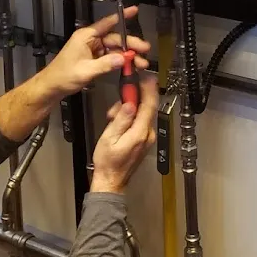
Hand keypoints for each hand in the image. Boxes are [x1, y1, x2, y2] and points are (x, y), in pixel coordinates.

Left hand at [44, 7, 150, 98]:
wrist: (52, 87)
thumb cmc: (62, 75)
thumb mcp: (85, 70)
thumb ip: (105, 64)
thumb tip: (122, 58)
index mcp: (86, 36)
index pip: (107, 22)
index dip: (122, 16)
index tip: (134, 11)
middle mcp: (90, 40)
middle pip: (115, 38)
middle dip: (130, 44)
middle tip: (144, 50)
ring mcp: (93, 50)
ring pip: (115, 49)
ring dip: (127, 55)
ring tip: (140, 62)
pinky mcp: (94, 59)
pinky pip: (111, 57)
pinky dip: (120, 61)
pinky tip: (129, 66)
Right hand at [91, 76, 158, 193]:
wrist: (111, 181)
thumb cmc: (107, 161)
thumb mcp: (109, 138)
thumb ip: (121, 119)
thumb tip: (130, 103)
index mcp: (140, 132)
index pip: (149, 105)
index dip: (149, 88)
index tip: (146, 75)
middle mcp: (148, 133)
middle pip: (148, 107)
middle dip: (136, 96)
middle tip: (123, 91)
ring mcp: (147, 137)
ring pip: (143, 113)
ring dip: (130, 108)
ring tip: (112, 116)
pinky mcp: (144, 139)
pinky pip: (140, 121)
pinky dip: (131, 116)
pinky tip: (118, 122)